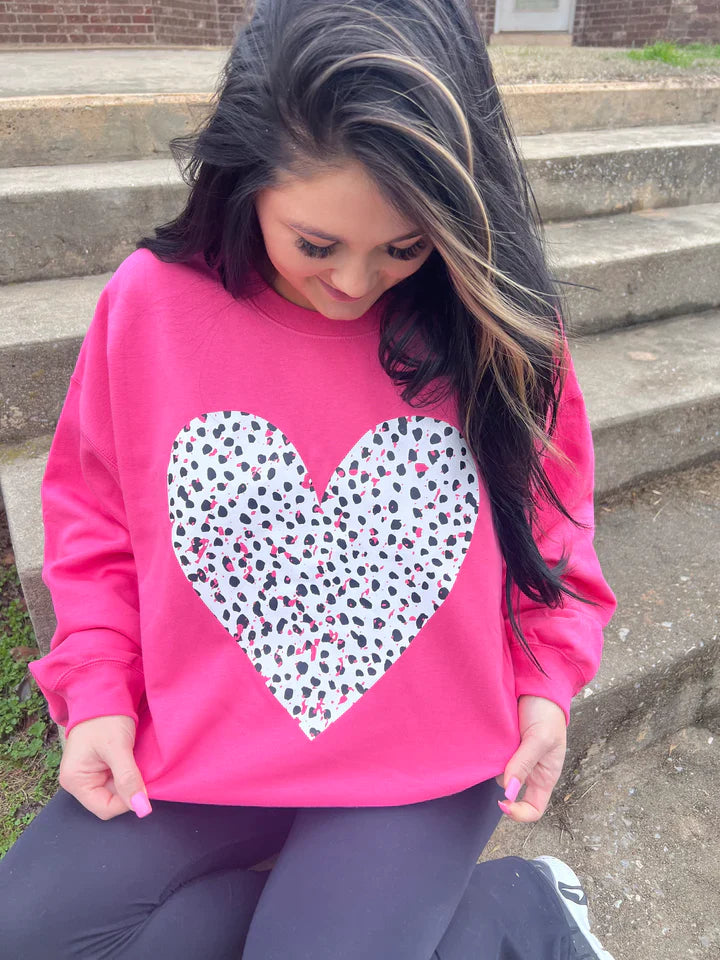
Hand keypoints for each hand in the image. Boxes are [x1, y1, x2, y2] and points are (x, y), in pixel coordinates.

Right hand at [59, 714, 152, 820]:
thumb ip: (128, 778)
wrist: (103, 693)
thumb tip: (142, 809)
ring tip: (139, 763)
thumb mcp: (118, 748)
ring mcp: (90, 774)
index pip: (105, 809)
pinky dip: (130, 773)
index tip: (145, 786)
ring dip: (131, 781)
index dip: (127, 802)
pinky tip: (137, 761)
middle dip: (129, 790)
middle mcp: (79, 781)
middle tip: (143, 771)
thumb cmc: (105, 717)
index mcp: (75, 781)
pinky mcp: (100, 766)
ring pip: (117, 791)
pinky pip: (118, 779)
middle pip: (111, 801)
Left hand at [494, 695, 566, 822]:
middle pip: (508, 788)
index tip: (503, 802)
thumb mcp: (540, 739)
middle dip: (502, 776)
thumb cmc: (547, 714)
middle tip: (501, 754)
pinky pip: (491, 756)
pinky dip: (488, 751)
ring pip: (497, 771)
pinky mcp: (501, 745)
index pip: (533, 809)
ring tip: (496, 739)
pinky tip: (489, 738)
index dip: (519, 813)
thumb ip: (524, 764)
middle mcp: (528, 771)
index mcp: (544, 776)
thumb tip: (508, 792)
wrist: (537, 686)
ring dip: (493, 760)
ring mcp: (513, 758)